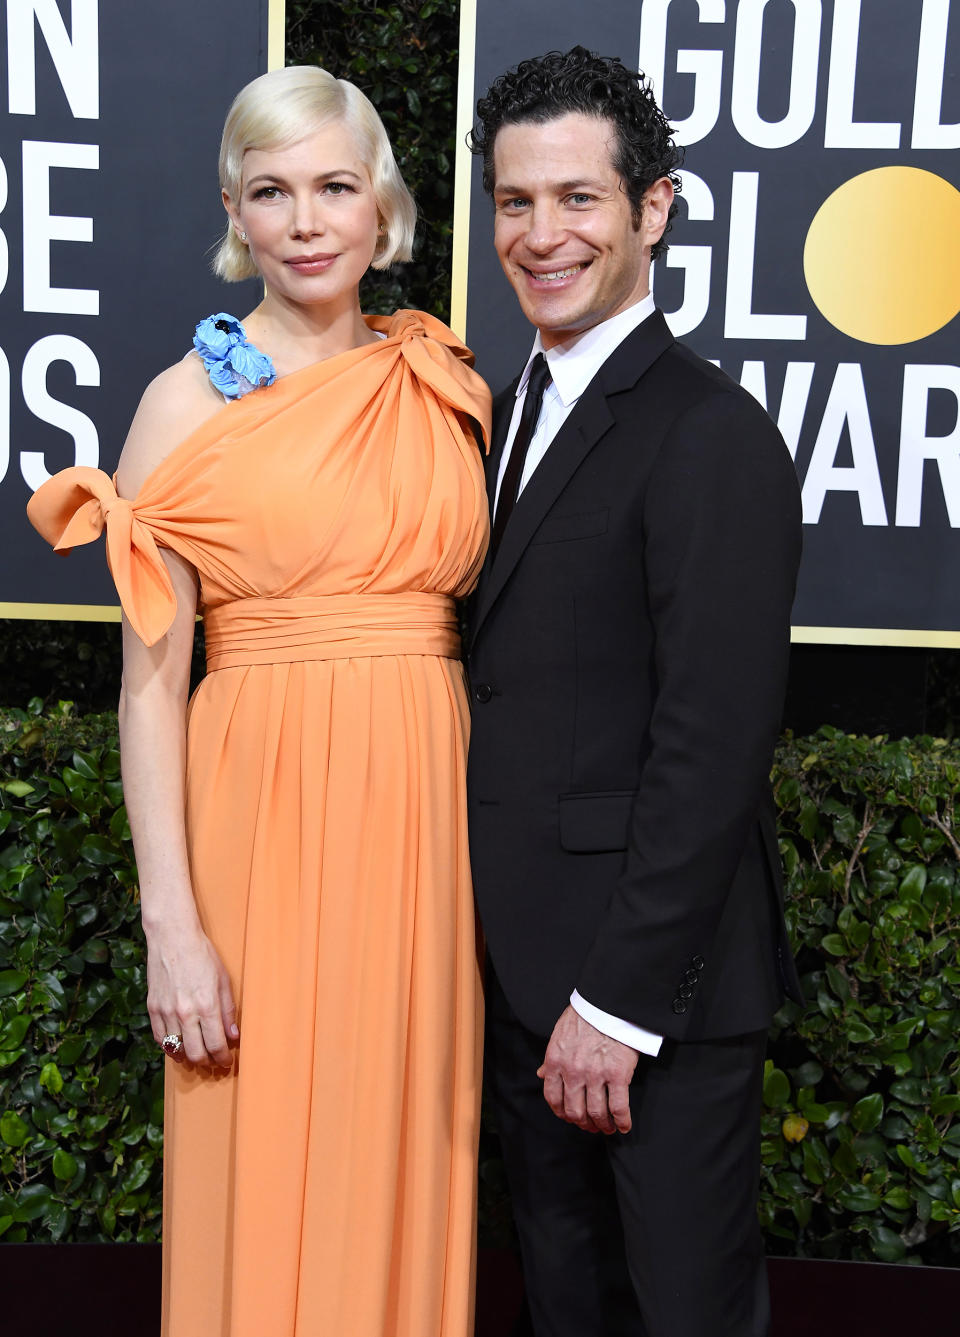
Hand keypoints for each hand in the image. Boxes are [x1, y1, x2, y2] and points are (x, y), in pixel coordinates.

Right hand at [145, 922, 238, 1068]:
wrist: (173, 937)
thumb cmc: (201, 954)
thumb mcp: (224, 980)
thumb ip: (228, 1011)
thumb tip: (233, 1035)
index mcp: (207, 1005)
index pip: (216, 1045)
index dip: (223, 1059)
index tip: (226, 1061)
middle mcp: (185, 1012)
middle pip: (196, 1053)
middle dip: (207, 1063)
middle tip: (213, 1062)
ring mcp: (166, 1011)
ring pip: (176, 1050)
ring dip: (188, 1058)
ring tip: (197, 1056)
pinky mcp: (153, 1008)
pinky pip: (160, 1039)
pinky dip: (170, 1047)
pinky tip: (179, 1046)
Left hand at [537, 1005, 637, 1134]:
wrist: (608, 1003)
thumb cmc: (584, 1016)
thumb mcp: (559, 1035)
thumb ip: (551, 1058)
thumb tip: (541, 1075)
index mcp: (555, 1061)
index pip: (553, 1098)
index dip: (561, 1113)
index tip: (570, 1117)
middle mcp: (573, 1071)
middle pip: (575, 1111)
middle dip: (583, 1123)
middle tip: (591, 1126)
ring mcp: (596, 1074)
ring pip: (596, 1113)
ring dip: (602, 1125)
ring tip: (608, 1127)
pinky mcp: (618, 1074)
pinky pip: (619, 1107)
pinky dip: (622, 1121)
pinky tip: (624, 1125)